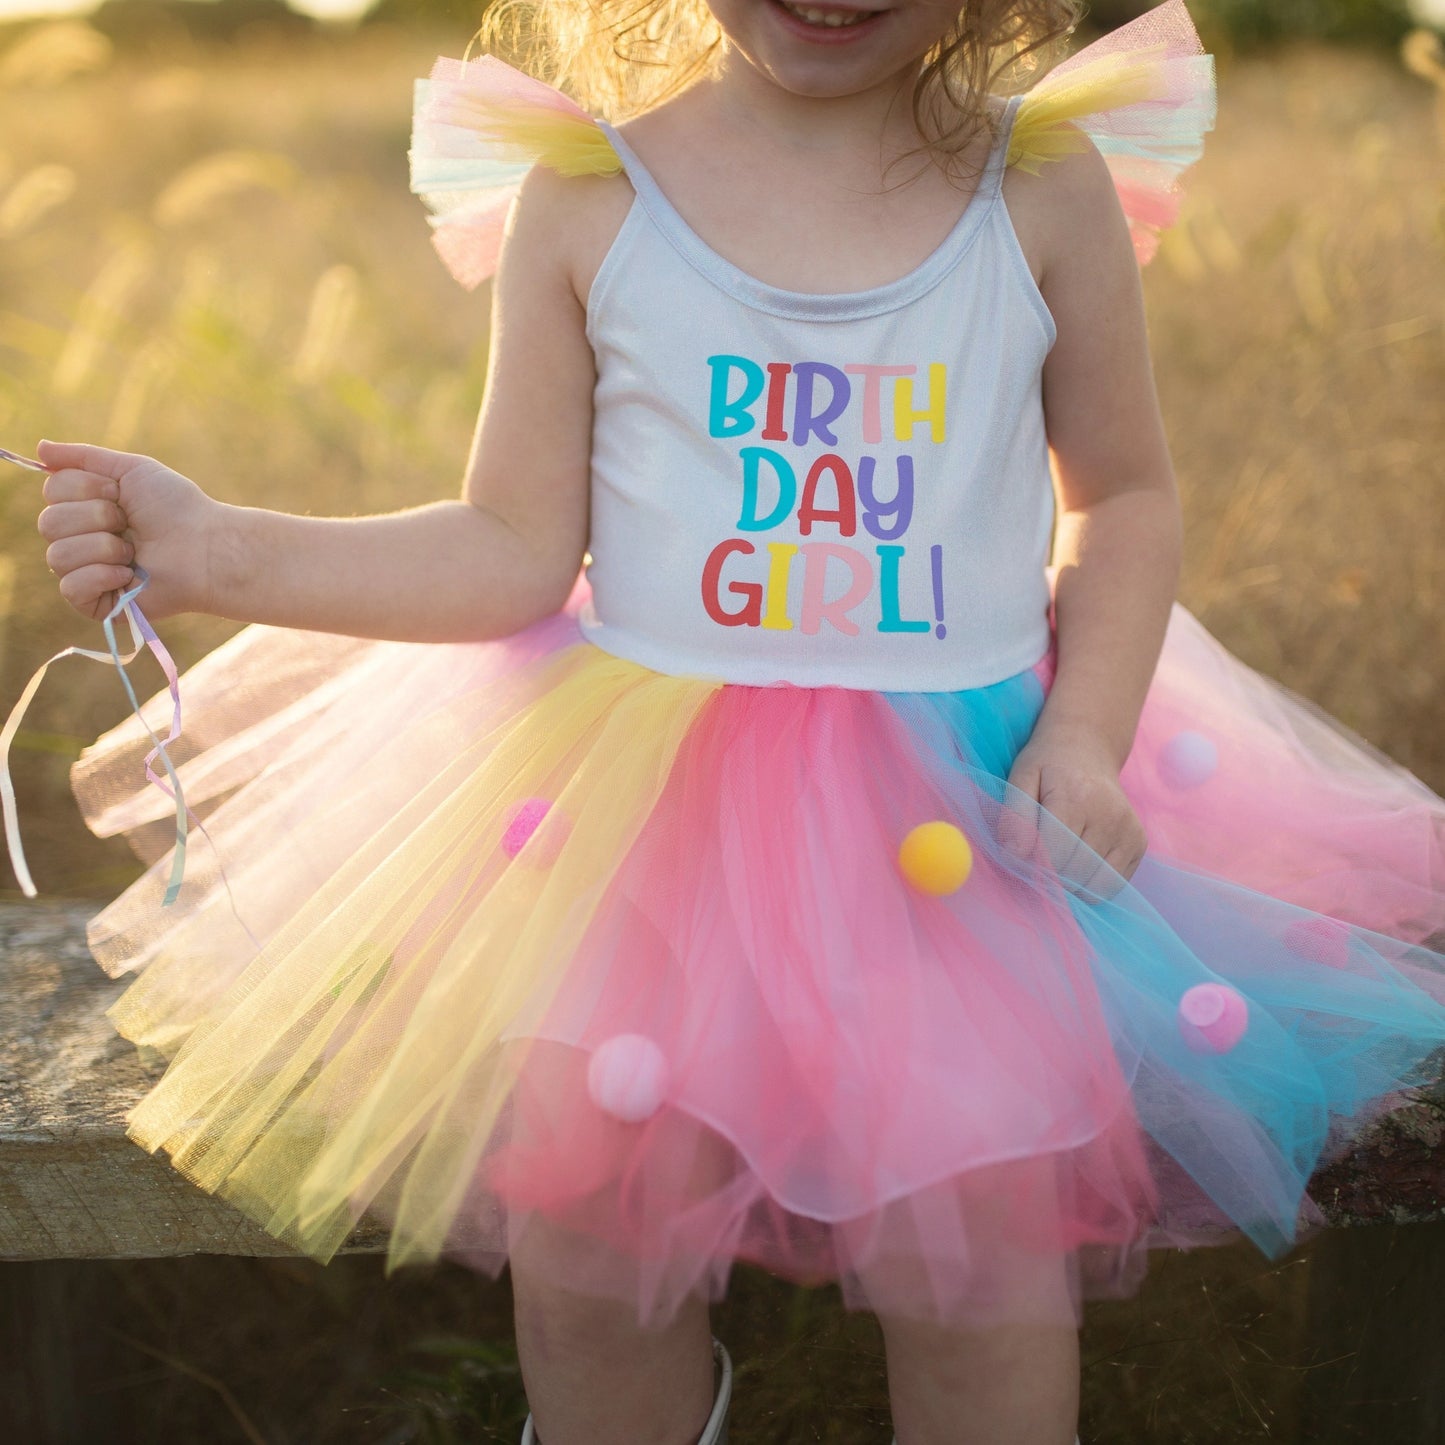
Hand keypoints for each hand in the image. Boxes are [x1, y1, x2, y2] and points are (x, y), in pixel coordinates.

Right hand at [36, 441, 222, 621]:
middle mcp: (79, 539)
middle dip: (96, 517)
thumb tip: (39, 446)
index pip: (51, 491)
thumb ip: (84, 457)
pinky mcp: (96, 604)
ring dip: (104, 547)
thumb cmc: (176, 508)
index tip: (120, 494)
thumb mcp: (132, 470)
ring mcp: (85, 573)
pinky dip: (101, 576)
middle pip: (49, 522)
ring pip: (58, 555)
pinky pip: (69, 588)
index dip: (86, 488)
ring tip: (135, 552)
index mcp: (84, 508)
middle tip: (130, 525)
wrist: (206, 547)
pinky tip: (127, 576)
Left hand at [1006, 725, 1146, 893]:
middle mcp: (1109, 816)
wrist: (1087, 747)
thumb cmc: (1048, 766)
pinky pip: (1112, 884)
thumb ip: (1015, 816)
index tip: (1024, 851)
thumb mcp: (1021, 778)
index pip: (1053, 855)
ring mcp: (1128, 831)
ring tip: (1062, 853)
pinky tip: (1082, 856)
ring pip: (1093, 886)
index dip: (1033, 862)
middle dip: (1050, 873)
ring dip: (1071, 881)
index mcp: (1076, 798)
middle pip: (1072, 874)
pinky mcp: (1138, 843)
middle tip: (1042, 851)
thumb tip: (1014, 855)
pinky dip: (1091, 881)